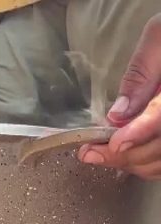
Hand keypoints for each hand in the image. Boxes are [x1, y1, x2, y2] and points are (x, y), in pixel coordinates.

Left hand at [79, 14, 160, 178]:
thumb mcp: (159, 39)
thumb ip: (141, 74)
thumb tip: (117, 113)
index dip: (139, 132)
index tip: (114, 143)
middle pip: (159, 147)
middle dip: (123, 155)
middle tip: (88, 153)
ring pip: (159, 162)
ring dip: (129, 163)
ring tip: (99, 154)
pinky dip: (141, 165)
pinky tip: (121, 155)